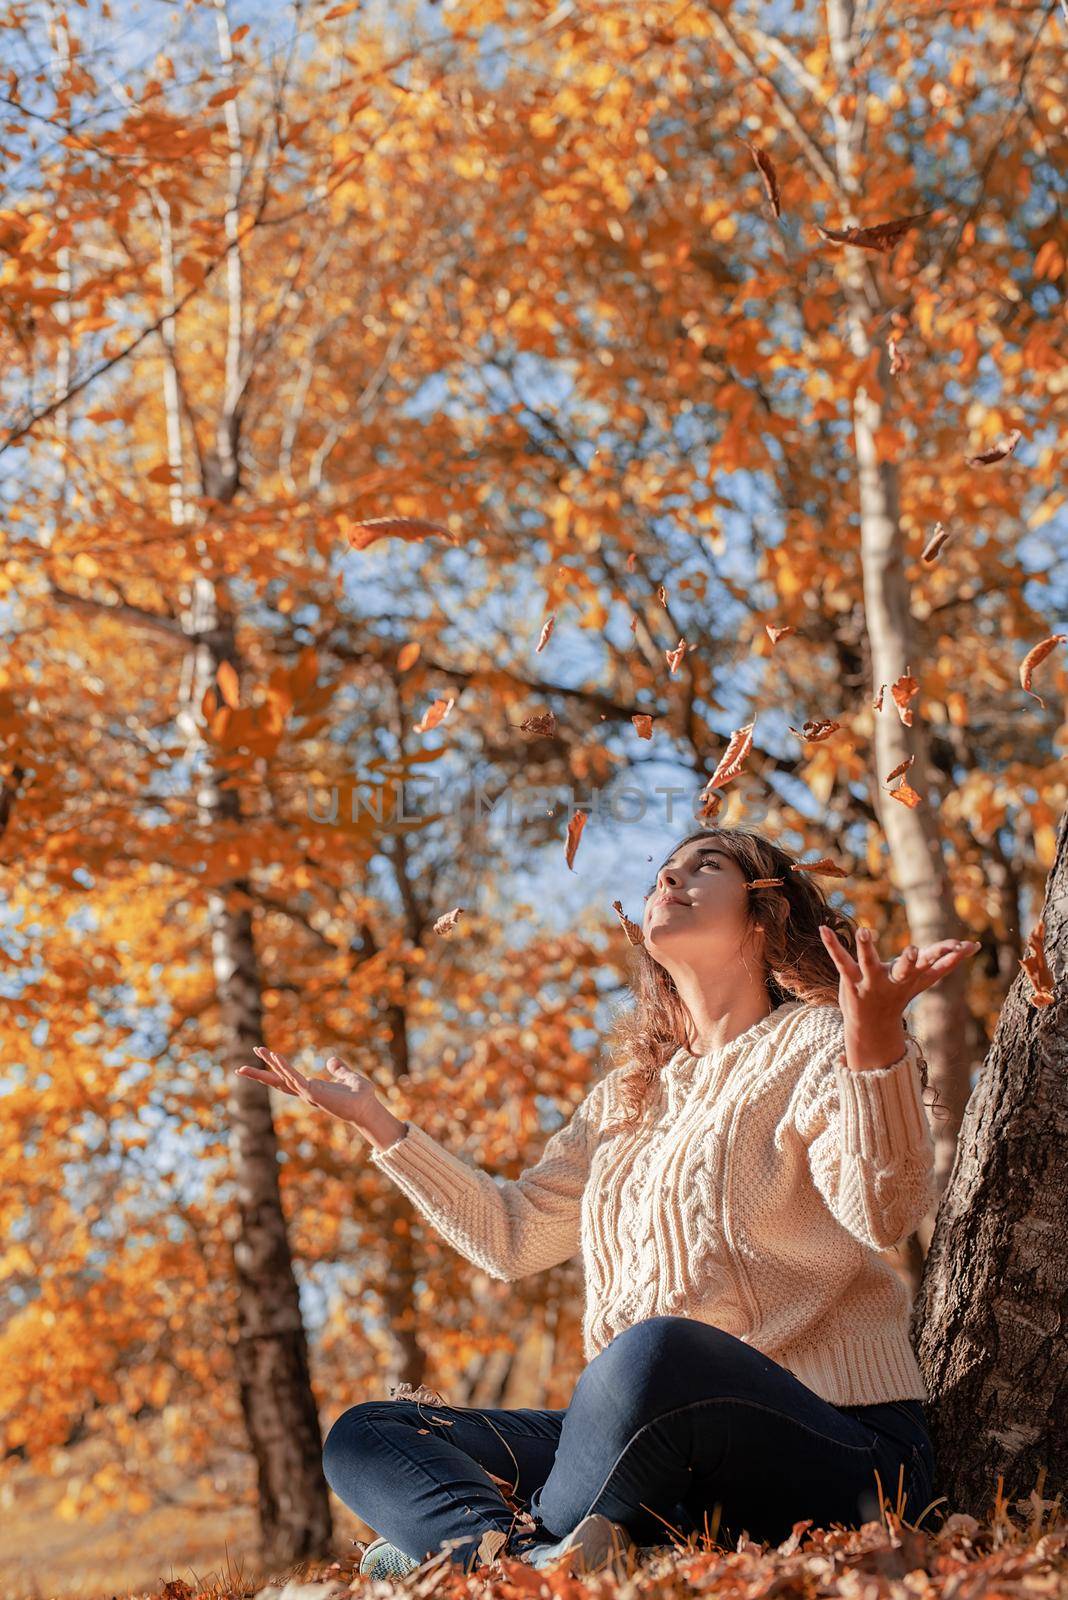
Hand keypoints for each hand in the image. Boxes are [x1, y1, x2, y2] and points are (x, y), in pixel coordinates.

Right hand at [235, 1048, 379, 1124]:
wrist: (368, 1108)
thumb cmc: (361, 1096)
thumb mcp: (348, 1077)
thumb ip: (339, 1069)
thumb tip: (332, 1060)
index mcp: (312, 1088)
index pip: (287, 1078)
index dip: (275, 1069)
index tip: (263, 1059)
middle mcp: (306, 1092)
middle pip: (277, 1082)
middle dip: (258, 1075)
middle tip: (239, 1068)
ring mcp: (308, 1093)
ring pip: (282, 1077)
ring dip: (269, 1064)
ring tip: (257, 1050)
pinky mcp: (313, 1092)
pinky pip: (294, 1078)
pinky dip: (284, 1067)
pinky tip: (275, 1056)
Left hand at [819, 924, 980, 1037]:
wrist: (871, 1027)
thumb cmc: (900, 993)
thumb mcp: (924, 979)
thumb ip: (947, 962)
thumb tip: (975, 946)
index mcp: (913, 978)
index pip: (934, 966)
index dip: (948, 956)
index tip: (964, 945)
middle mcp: (894, 980)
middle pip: (905, 969)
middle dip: (910, 960)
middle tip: (915, 949)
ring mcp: (871, 982)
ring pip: (869, 964)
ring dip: (867, 948)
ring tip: (864, 930)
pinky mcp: (851, 981)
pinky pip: (841, 961)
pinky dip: (832, 945)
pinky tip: (823, 928)